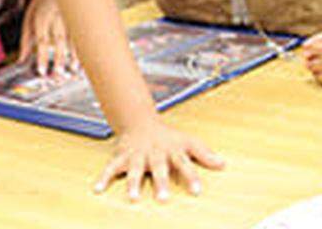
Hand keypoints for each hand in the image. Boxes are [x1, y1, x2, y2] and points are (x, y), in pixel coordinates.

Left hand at [17, 0, 76, 75]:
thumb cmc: (39, 1)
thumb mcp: (27, 17)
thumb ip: (25, 39)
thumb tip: (21, 59)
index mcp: (41, 18)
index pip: (41, 40)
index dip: (41, 57)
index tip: (41, 71)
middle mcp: (55, 18)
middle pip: (57, 41)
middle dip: (57, 59)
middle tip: (56, 75)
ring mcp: (68, 17)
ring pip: (71, 38)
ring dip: (70, 56)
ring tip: (70, 70)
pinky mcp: (76, 16)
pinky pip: (79, 34)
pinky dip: (79, 47)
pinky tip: (79, 59)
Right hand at [94, 120, 224, 201]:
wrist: (140, 121)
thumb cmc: (168, 137)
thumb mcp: (188, 142)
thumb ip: (204, 154)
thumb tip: (223, 164)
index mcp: (172, 150)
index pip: (184, 164)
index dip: (191, 177)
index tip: (197, 192)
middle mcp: (155, 153)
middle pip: (159, 168)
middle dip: (161, 182)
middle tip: (164, 199)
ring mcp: (137, 155)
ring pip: (134, 169)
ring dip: (133, 183)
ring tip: (133, 199)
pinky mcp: (122, 157)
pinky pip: (111, 168)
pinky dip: (104, 178)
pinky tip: (98, 189)